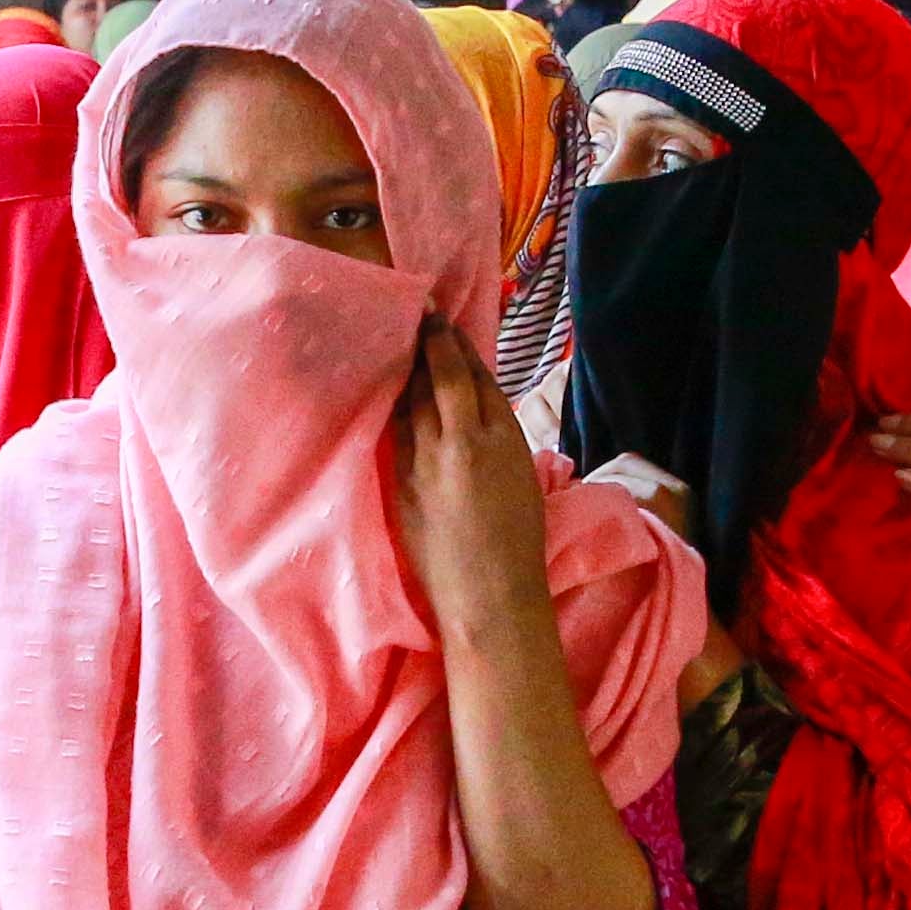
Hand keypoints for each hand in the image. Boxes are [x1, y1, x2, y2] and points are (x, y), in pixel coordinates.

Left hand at [388, 318, 553, 642]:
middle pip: (440, 376)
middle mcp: (464, 439)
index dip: (455, 345)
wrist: (489, 595)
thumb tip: (473, 407)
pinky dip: (394, 407)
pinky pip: (395, 431)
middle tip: (416, 314)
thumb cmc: (519, 542)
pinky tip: (389, 395)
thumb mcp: (521, 475)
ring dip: (406, 369)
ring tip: (398, 345)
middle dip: (428, 342)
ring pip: (412, 399)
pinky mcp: (402, 483)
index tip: (441, 322)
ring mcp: (427, 460)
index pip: (476, 376)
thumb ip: (497, 437)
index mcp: (504, 436)